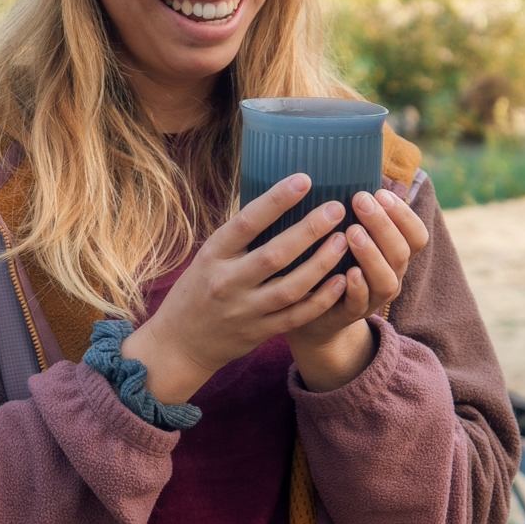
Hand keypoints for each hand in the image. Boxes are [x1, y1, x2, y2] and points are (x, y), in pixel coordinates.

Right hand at [124, 174, 353, 406]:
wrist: (180, 343)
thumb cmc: (198, 289)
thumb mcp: (208, 256)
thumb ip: (239, 237)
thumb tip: (280, 199)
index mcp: (213, 255)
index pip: (247, 222)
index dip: (276, 200)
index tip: (304, 180)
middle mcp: (228, 282)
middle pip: (275, 255)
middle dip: (309, 230)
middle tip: (336, 208)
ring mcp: (245, 310)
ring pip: (291, 287)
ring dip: (321, 263)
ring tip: (344, 240)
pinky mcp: (260, 332)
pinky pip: (297, 316)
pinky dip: (321, 299)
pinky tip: (341, 280)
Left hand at [286, 189, 431, 391]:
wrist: (312, 312)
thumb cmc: (331, 261)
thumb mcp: (346, 233)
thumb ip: (354, 209)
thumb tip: (348, 159)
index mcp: (394, 254)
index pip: (416, 235)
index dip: (403, 214)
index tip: (380, 192)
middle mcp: (390, 275)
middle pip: (402, 252)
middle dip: (383, 225)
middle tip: (360, 201)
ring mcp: (372, 298)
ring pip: (387, 280)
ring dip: (372, 254)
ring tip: (352, 233)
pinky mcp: (349, 315)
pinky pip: (360, 304)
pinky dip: (357, 288)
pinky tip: (348, 272)